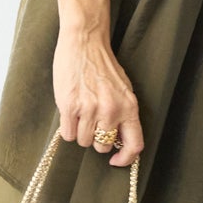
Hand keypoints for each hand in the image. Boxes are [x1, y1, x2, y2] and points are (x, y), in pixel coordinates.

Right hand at [52, 27, 143, 165]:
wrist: (85, 42)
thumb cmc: (103, 65)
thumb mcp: (123, 90)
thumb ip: (124, 114)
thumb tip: (120, 140)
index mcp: (129, 107)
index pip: (135, 145)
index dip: (125, 159)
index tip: (116, 161)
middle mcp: (112, 110)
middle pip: (102, 146)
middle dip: (96, 138)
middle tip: (92, 121)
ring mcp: (90, 109)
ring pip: (83, 142)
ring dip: (80, 131)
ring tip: (80, 112)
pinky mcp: (70, 106)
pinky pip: (68, 134)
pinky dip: (67, 127)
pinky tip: (70, 111)